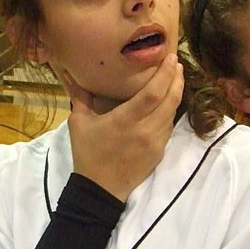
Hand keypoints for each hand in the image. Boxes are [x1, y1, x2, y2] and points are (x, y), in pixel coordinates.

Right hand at [62, 54, 184, 201]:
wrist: (100, 189)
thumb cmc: (88, 155)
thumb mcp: (79, 124)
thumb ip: (81, 98)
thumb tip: (73, 76)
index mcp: (125, 120)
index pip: (153, 93)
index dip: (166, 74)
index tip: (171, 59)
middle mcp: (145, 130)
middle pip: (170, 100)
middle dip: (177, 79)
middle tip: (177, 63)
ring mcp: (155, 142)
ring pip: (172, 113)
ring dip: (175, 94)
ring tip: (175, 78)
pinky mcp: (159, 152)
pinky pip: (168, 127)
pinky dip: (170, 112)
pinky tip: (167, 103)